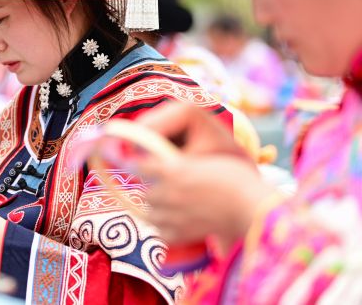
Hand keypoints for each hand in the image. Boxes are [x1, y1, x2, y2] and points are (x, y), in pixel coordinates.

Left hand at [132, 102, 277, 249]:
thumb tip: (168, 163)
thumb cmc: (237, 179)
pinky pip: (161, 233)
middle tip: (169, 190)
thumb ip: (184, 161)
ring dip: (158, 210)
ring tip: (173, 208)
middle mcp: (168, 191)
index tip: (144, 167)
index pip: (140, 166)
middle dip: (154, 191)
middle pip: (146, 192)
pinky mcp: (180, 234)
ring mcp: (172, 214)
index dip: (141, 167)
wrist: (253, 207)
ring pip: (150, 213)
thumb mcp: (207, 159)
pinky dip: (165, 230)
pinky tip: (177, 224)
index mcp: (174, 169)